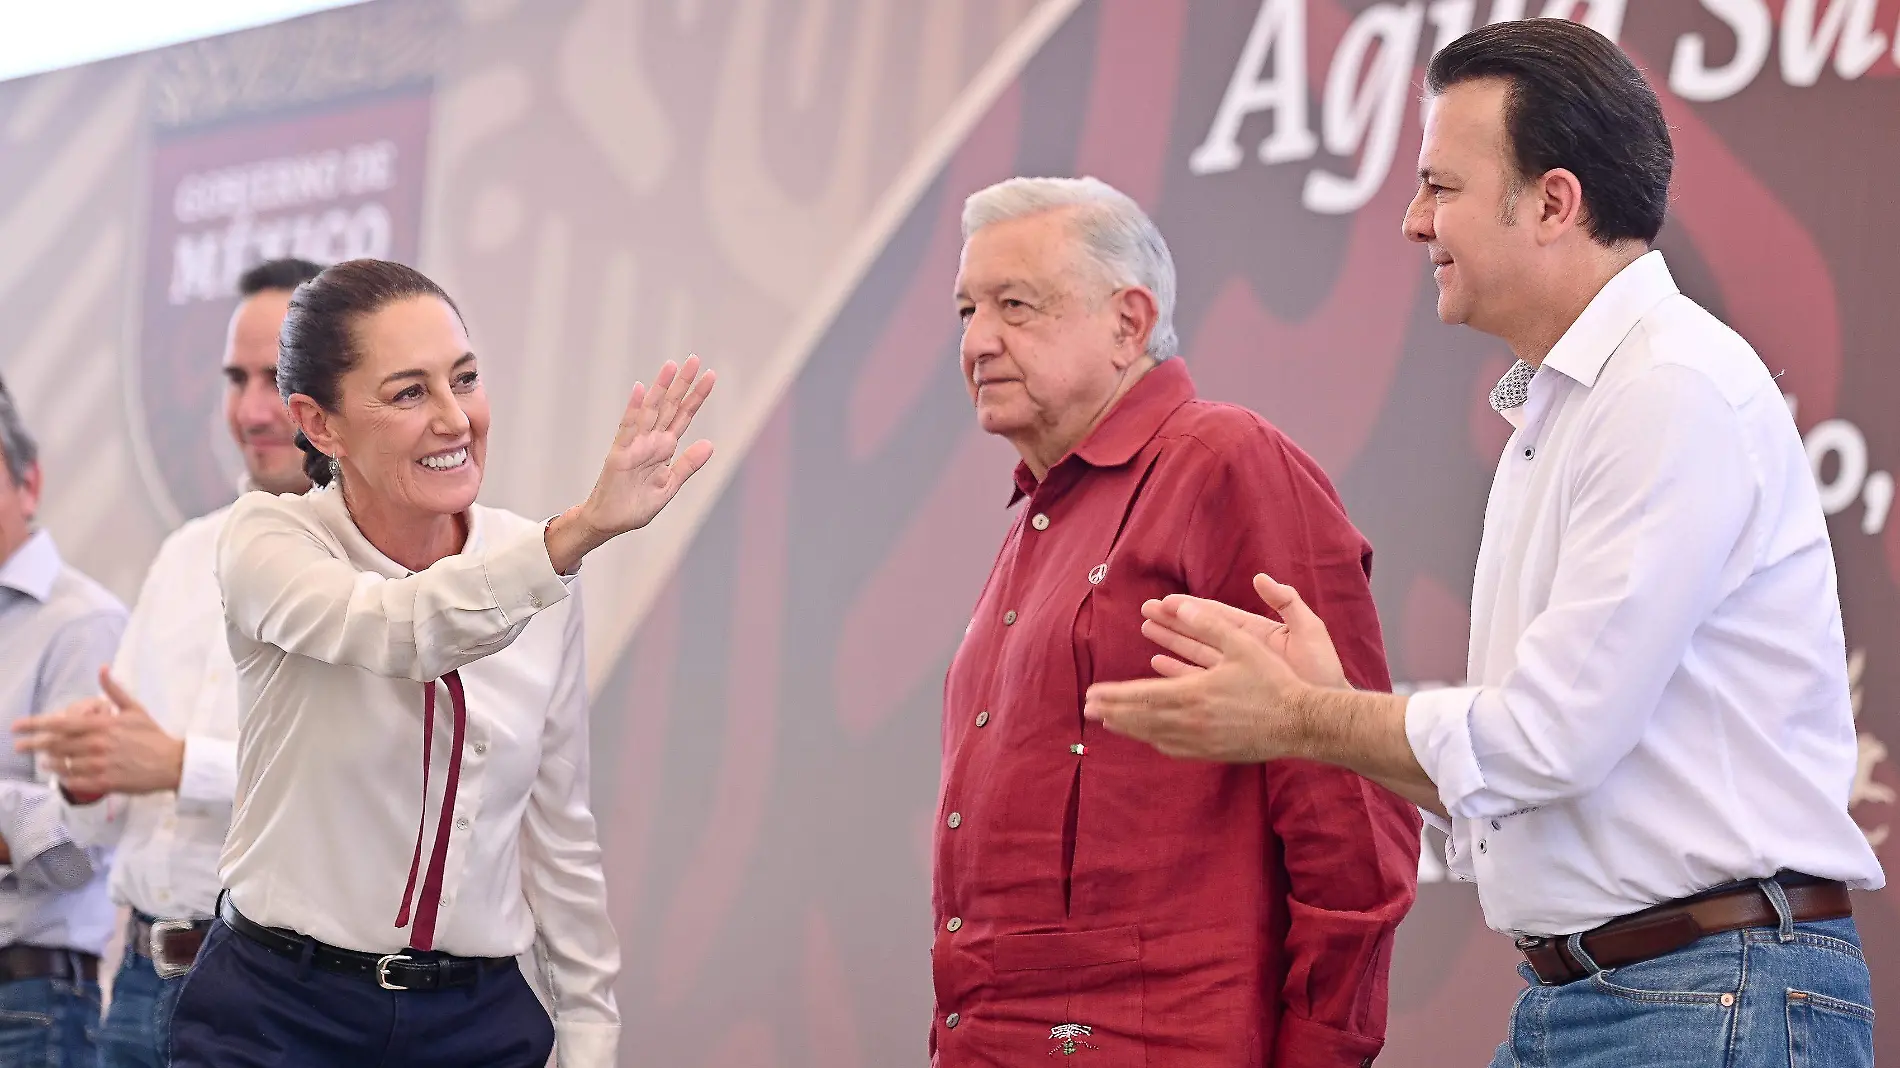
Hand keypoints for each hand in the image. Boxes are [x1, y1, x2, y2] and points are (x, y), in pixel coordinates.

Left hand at [12, 667, 184, 797]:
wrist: (172, 763)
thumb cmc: (152, 735)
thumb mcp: (135, 709)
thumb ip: (114, 690)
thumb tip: (102, 668)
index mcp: (103, 725)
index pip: (60, 723)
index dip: (34, 724)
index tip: (17, 726)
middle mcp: (97, 744)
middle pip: (55, 745)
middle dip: (33, 745)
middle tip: (19, 747)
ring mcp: (99, 765)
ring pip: (62, 764)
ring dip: (49, 763)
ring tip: (45, 761)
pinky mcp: (104, 782)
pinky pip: (74, 782)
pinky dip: (64, 779)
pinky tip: (62, 776)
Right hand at [547, 356, 715, 571]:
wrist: (611, 522)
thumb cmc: (636, 505)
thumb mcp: (670, 486)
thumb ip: (688, 465)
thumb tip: (710, 444)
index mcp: (664, 448)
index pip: (684, 416)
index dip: (696, 396)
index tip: (710, 376)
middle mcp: (651, 441)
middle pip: (669, 406)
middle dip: (682, 383)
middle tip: (694, 359)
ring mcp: (635, 445)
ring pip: (650, 411)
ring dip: (660, 388)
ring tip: (671, 366)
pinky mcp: (619, 454)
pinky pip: (627, 429)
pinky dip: (633, 410)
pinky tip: (639, 391)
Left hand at [1083, 583, 1320, 762]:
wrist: (1300, 723)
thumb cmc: (1273, 681)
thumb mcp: (1242, 643)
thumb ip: (1208, 622)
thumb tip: (1177, 602)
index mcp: (1193, 693)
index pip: (1140, 696)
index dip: (1113, 695)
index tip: (1091, 694)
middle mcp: (1191, 721)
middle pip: (1140, 719)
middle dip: (1111, 713)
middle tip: (1088, 710)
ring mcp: (1200, 741)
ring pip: (1153, 735)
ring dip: (1128, 728)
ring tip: (1109, 722)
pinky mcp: (1212, 753)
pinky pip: (1174, 749)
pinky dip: (1154, 740)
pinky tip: (1148, 736)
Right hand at [1139, 575, 1347, 688]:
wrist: (1326, 712)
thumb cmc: (1322, 670)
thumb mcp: (1309, 629)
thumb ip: (1287, 601)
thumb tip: (1261, 578)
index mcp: (1256, 632)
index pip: (1216, 616)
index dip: (1191, 607)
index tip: (1166, 600)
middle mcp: (1242, 652)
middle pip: (1200, 632)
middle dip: (1173, 622)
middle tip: (1145, 611)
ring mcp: (1235, 674)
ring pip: (1194, 654)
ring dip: (1171, 642)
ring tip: (1146, 632)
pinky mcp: (1232, 694)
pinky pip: (1198, 681)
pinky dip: (1178, 673)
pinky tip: (1160, 665)